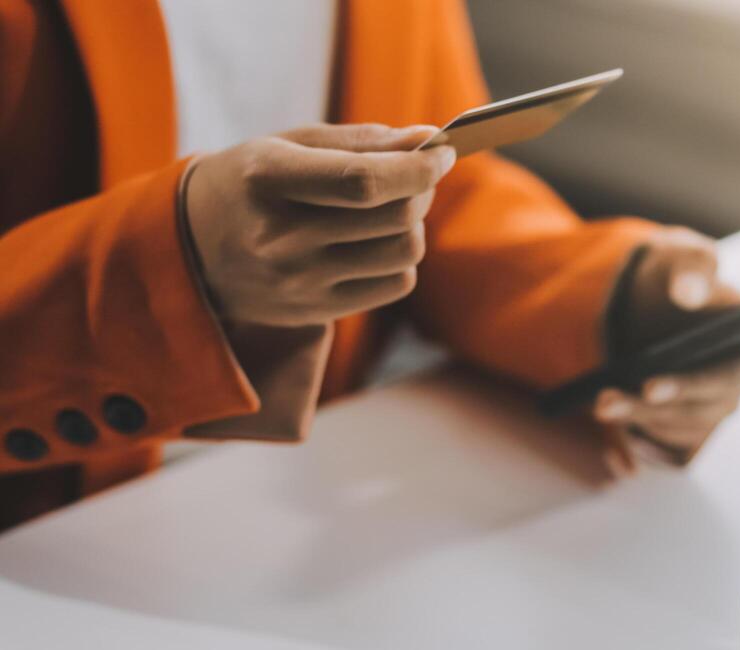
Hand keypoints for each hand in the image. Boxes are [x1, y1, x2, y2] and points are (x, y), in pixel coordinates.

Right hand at [184, 123, 456, 325]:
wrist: (190, 249)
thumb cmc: (249, 183)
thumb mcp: (288, 146)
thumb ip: (360, 142)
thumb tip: (428, 140)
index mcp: (268, 179)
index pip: (363, 181)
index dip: (416, 167)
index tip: (442, 152)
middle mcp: (282, 237)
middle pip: (395, 216)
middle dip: (420, 188)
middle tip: (416, 174)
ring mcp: (299, 282)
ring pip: (404, 252)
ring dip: (413, 225)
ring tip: (391, 209)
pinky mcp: (316, 311)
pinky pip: (396, 284)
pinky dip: (400, 259)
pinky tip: (374, 244)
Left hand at [592, 228, 739, 473]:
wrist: (632, 312)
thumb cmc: (671, 280)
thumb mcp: (677, 259)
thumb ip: (690, 267)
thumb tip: (688, 292)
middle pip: (730, 385)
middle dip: (689, 388)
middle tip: (649, 387)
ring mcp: (721, 401)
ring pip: (696, 417)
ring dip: (649, 414)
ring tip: (605, 403)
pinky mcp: (692, 425)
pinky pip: (673, 438)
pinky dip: (639, 431)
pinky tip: (612, 420)